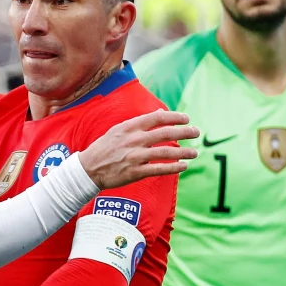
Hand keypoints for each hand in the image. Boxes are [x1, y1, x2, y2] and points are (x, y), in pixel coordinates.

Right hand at [79, 109, 199, 189]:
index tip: (186, 118)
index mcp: (130, 127)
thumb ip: (140, 122)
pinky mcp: (135, 172)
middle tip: (197, 132)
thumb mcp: (119, 130)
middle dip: (184, 132)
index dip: (174, 117)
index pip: (157, 118)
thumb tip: (160, 113)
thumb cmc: (104, 147)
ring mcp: (135, 156)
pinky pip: (159, 169)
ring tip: (195, 152)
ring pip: (166, 152)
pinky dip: (173, 168)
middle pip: (165, 133)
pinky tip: (183, 166)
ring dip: (184, 152)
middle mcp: (134, 140)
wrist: (88, 169)